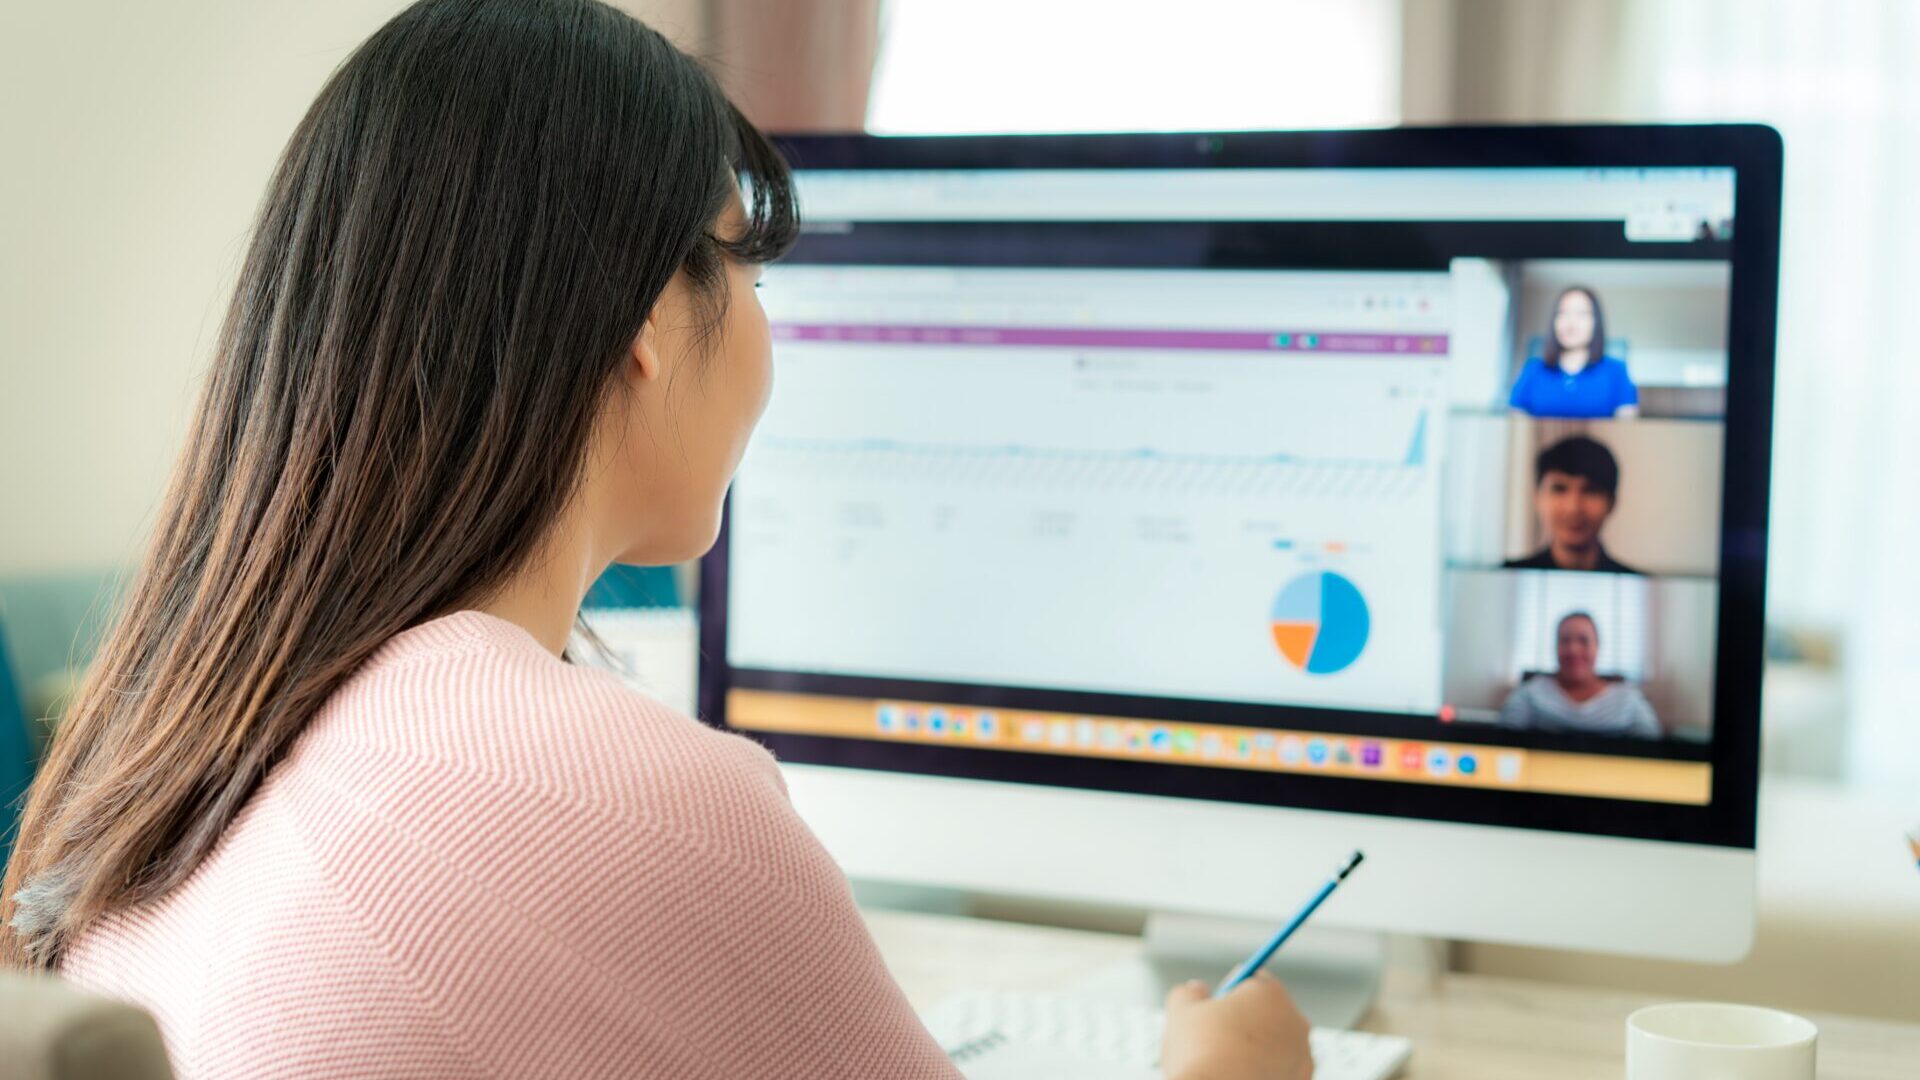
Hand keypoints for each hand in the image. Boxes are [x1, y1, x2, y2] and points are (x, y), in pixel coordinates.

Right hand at [1159, 972, 1312, 1079]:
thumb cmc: (1201, 1055)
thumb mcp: (1182, 1011)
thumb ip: (1190, 992)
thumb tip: (1196, 990)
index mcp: (1270, 994)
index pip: (1253, 979)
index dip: (1230, 991)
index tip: (1217, 1006)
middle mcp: (1296, 1021)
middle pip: (1267, 1012)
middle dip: (1246, 1021)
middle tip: (1217, 1038)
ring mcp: (1302, 1056)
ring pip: (1276, 1043)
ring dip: (1258, 1048)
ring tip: (1228, 1063)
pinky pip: (1282, 1069)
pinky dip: (1266, 1072)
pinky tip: (1242, 1076)